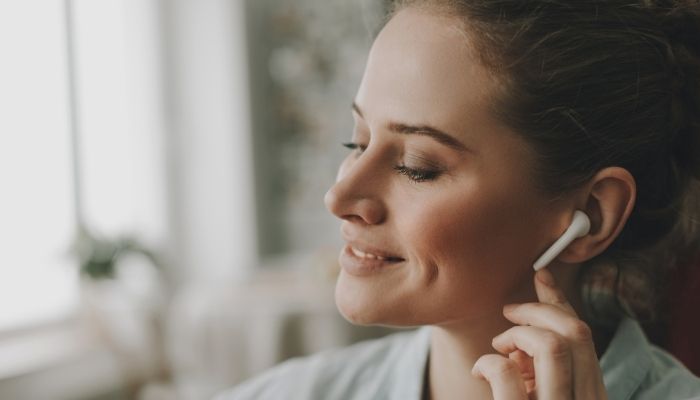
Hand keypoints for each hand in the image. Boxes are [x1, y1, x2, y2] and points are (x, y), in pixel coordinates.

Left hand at [471, 269, 607, 399]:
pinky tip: (480, 373)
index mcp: (591, 394)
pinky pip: (505, 372)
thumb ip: (541, 369)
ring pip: (551, 346)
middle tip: (509, 310)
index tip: (541, 275)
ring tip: (499, 347)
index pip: (584, 338)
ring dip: (518, 334)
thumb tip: (523, 337)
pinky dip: (488, 362)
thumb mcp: (542, 394)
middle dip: (539, 309)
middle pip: (576, 333)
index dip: (561, 301)